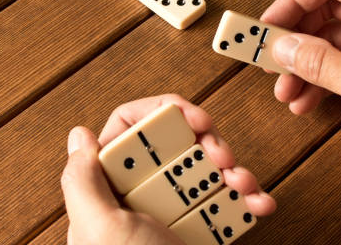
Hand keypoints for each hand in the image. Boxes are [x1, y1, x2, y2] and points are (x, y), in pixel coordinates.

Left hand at [61, 94, 275, 244]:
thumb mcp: (100, 229)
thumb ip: (81, 181)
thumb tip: (80, 134)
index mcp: (110, 188)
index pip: (129, 127)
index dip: (161, 111)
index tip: (192, 116)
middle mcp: (142, 193)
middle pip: (176, 140)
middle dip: (207, 140)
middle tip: (222, 153)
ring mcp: (175, 209)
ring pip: (206, 165)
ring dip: (234, 168)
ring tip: (244, 182)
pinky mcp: (202, 226)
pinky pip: (227, 199)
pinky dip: (248, 197)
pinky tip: (260, 202)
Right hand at [262, 0, 340, 192]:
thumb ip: (322, 64)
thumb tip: (282, 48)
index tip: (269, 24)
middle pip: (327, 9)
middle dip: (297, 39)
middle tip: (270, 60)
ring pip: (334, 38)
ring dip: (307, 64)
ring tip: (286, 90)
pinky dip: (326, 78)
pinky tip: (307, 100)